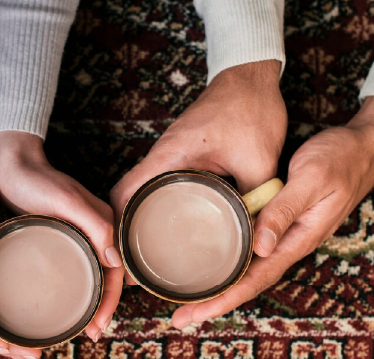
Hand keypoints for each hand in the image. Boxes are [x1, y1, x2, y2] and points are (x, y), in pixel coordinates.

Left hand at [0, 131, 124, 341]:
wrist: (12, 165)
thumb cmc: (38, 180)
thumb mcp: (67, 200)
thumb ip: (96, 225)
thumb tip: (115, 261)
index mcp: (104, 224)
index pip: (116, 270)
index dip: (111, 301)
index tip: (98, 325)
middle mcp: (95, 232)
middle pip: (106, 276)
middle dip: (102, 307)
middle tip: (90, 333)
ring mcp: (78, 235)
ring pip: (91, 275)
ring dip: (89, 302)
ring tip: (79, 326)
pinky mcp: (60, 236)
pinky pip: (74, 268)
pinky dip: (75, 289)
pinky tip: (63, 302)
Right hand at [110, 60, 286, 283]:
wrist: (250, 77)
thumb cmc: (250, 109)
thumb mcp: (258, 160)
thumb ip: (255, 199)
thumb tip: (256, 235)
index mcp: (169, 156)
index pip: (124, 193)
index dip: (116, 225)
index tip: (120, 255)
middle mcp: (162, 156)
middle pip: (126, 197)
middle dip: (124, 230)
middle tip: (133, 266)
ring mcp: (169, 155)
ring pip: (141, 191)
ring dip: (138, 218)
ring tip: (147, 254)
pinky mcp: (180, 154)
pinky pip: (159, 184)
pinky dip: (155, 205)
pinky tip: (170, 225)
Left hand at [172, 96, 373, 327]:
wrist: (360, 148)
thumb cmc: (338, 160)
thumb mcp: (311, 180)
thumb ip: (285, 211)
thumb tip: (261, 248)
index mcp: (298, 239)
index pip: (257, 279)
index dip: (225, 298)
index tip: (197, 313)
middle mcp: (289, 243)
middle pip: (248, 282)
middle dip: (214, 302)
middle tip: (180, 316)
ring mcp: (285, 235)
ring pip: (248, 270)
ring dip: (220, 287)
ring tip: (189, 300)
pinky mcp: (280, 223)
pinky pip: (252, 251)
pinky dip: (231, 264)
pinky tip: (213, 266)